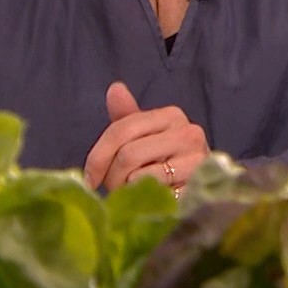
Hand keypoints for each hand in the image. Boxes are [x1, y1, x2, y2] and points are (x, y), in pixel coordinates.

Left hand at [84, 81, 208, 194]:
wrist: (198, 190)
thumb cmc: (164, 163)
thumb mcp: (142, 139)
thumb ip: (126, 118)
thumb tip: (115, 88)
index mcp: (171, 115)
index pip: (121, 129)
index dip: (98, 155)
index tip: (89, 178)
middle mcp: (188, 132)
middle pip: (127, 154)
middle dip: (112, 177)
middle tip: (113, 189)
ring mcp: (196, 158)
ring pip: (138, 174)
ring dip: (127, 190)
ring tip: (133, 194)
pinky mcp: (197, 185)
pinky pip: (154, 192)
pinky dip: (144, 199)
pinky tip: (151, 199)